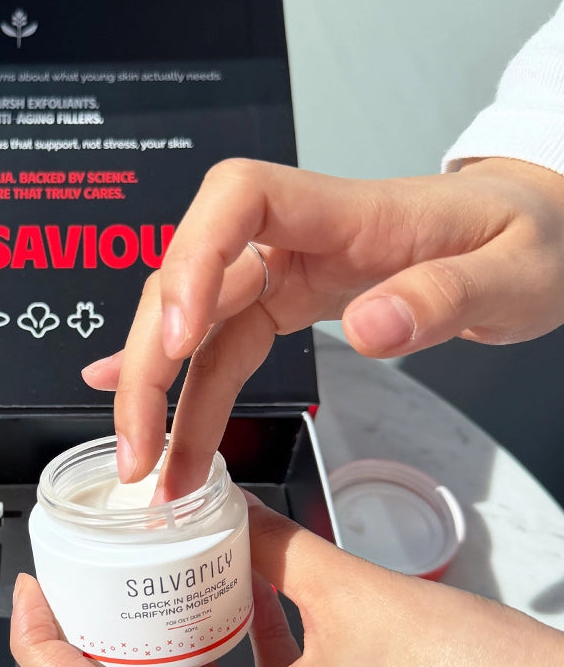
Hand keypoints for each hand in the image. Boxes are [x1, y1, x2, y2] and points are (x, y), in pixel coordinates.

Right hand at [83, 157, 563, 498]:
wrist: (535, 232)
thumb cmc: (527, 237)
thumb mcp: (515, 270)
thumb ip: (445, 295)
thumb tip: (370, 328)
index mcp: (344, 210)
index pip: (237, 198)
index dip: (192, 258)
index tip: (180, 332)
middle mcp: (295, 236)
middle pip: (188, 279)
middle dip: (150, 362)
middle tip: (141, 445)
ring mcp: (282, 271)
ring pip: (192, 324)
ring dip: (160, 395)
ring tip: (151, 468)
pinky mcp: (284, 303)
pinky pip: (220, 347)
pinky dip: (183, 385)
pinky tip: (149, 411)